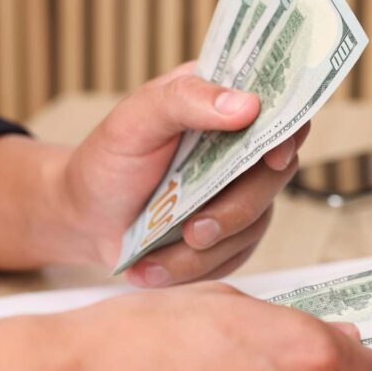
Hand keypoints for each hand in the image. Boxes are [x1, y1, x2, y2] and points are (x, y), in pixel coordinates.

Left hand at [0, 63, 308, 283]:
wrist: (84, 216)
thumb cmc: (107, 160)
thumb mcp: (135, 119)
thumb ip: (185, 100)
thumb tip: (246, 104)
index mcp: (222, 103)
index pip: (280, 107)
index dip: (287, 130)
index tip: (272, 156)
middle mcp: (239, 147)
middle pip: (275, 174)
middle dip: (235, 210)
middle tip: (194, 230)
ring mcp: (238, 193)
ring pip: (255, 224)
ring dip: (204, 249)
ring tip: (155, 254)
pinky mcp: (229, 235)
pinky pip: (232, 257)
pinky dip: (191, 269)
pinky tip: (153, 265)